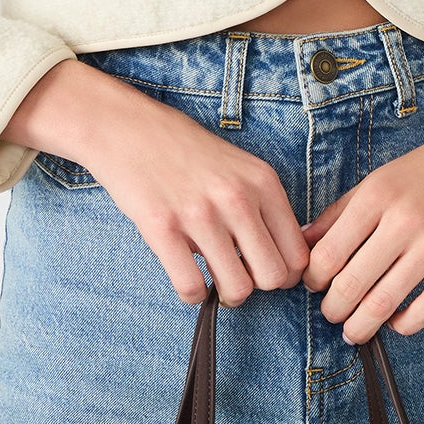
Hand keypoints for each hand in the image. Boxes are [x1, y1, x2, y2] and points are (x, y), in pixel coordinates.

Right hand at [1, 59, 310, 305]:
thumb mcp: (238, 168)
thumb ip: (262, 207)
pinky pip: (192, 287)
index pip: (297, 253)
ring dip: (225, 295)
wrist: (126, 128)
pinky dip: (193, 295)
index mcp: (263, 182)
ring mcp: (200, 213)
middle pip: (274, 277)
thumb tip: (279, 260)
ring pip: (238, 289)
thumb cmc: (184, 151)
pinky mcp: (162, 228)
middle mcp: (237, 198)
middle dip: (257, 286)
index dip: (284, 273)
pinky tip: (188, 280)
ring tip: (213, 280)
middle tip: (237, 278)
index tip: (263, 271)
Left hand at [300, 94, 423, 342]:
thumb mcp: (382, 178)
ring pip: (384, 304)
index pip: (329, 254)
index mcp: (378, 196)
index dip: (313, 279)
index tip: (312, 285)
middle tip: (330, 313)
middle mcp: (405, 221)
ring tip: (353, 330)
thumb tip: (302, 241)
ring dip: (361, 326)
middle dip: (333, 309)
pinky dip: (403, 324)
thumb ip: (340, 212)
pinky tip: (394, 321)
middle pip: (351, 285)